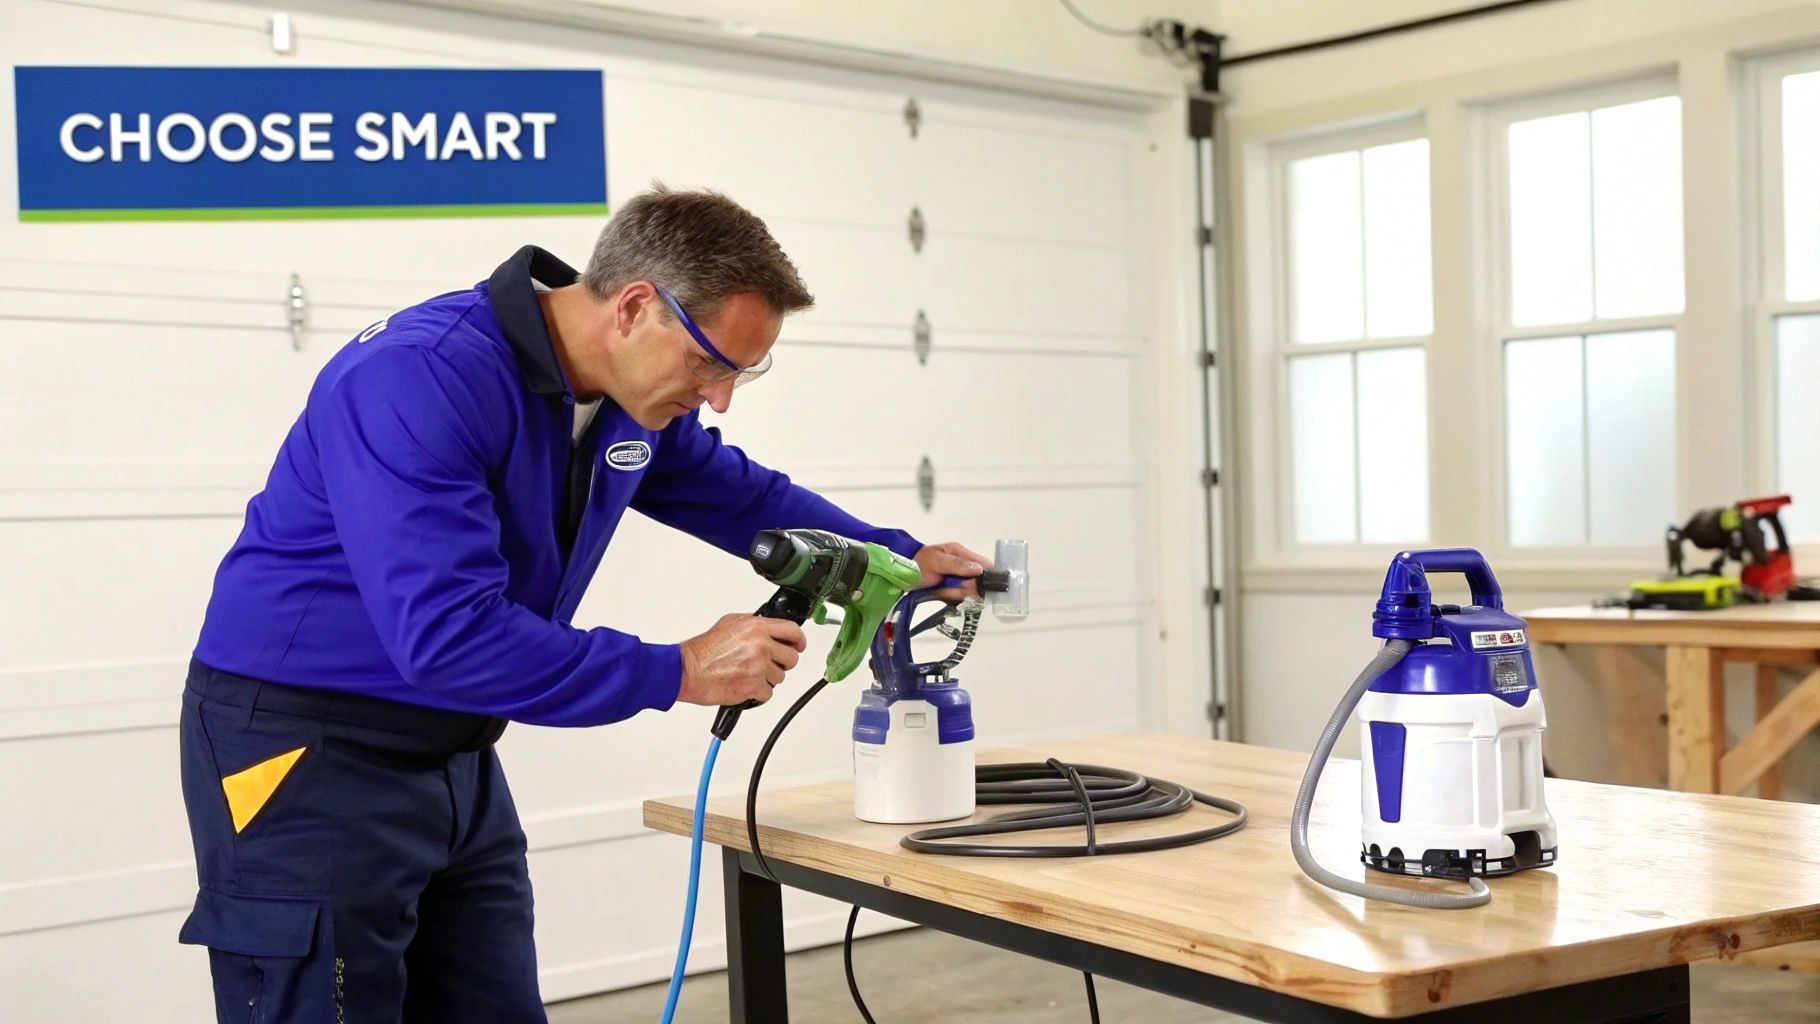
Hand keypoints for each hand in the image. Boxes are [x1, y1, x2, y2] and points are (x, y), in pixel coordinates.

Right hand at [676, 613, 807, 706]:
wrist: (687, 670)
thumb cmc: (704, 650)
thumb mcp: (729, 623)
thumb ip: (753, 624)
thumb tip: (769, 628)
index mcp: (756, 628)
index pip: (792, 631)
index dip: (799, 640)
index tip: (799, 645)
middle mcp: (760, 645)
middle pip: (791, 657)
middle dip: (781, 662)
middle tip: (768, 664)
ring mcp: (757, 666)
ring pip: (780, 677)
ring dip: (767, 678)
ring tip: (748, 674)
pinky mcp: (753, 686)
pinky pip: (768, 693)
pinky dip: (758, 693)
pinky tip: (745, 685)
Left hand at [913, 541, 992, 602]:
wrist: (899, 573)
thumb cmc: (916, 563)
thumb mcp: (937, 562)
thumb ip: (958, 565)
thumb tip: (979, 569)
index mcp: (961, 553)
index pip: (985, 564)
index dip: (986, 577)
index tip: (977, 587)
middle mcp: (962, 566)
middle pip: (978, 582)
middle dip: (964, 589)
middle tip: (949, 588)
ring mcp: (957, 579)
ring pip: (968, 593)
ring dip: (955, 595)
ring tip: (940, 590)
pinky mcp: (951, 589)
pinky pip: (959, 598)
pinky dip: (951, 599)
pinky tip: (940, 594)